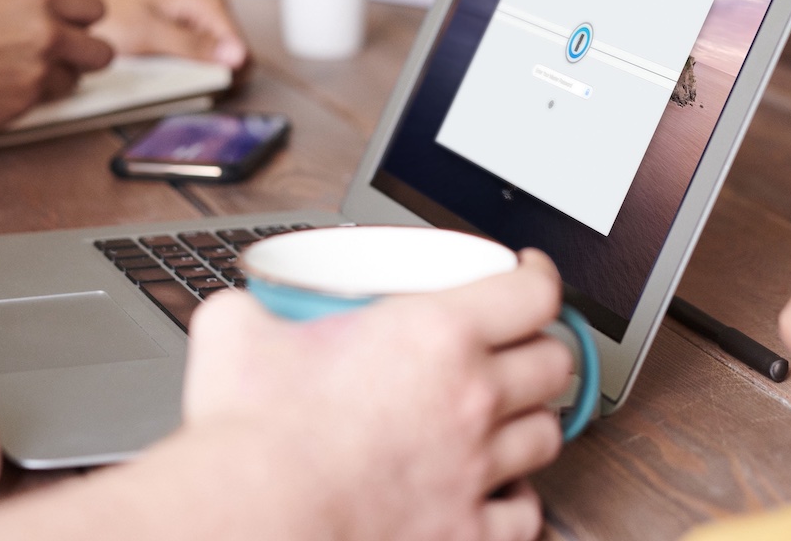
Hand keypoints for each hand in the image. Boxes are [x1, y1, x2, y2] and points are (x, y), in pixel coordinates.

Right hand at [0, 0, 114, 134]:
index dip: (80, 23)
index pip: (93, 10)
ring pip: (73, 82)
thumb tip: (50, 22)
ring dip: (52, 82)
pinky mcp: (22, 105)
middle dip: (82, 58)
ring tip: (13, 76)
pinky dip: (26, 101)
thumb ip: (24, 11)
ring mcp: (38, 71)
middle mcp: (47, 31)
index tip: (70, 30)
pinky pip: (42, 105)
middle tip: (58, 60)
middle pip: (100, 52)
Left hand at [45, 0, 247, 68]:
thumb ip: (193, 47)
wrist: (80, 11)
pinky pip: (198, 63)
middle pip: (231, 59)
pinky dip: (183, 73)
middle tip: (176, 81)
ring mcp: (198, 23)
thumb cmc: (108, 13)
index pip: (241, 50)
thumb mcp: (149, 33)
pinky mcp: (186, 38)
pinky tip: (162, 72)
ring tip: (164, 75)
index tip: (200, 86)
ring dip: (195, 77)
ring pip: (216, 64)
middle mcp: (208, 8)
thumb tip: (235, 57)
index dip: (224, 74)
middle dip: (209, 77)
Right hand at [180, 251, 572, 540]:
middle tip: (516, 349)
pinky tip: (494, 491)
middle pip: (553, 363)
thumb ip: (253, 311)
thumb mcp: (238, 333)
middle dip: (539, 350)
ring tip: (504, 419)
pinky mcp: (466, 532)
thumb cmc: (252, 437)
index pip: (531, 294)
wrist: (253, 520)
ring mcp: (475, 470)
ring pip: (547, 436)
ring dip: (530, 422)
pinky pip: (525, 514)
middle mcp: (471, 399)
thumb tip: (243, 312)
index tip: (531, 277)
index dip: (539, 278)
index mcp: (434, 335)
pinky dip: (515, 501)